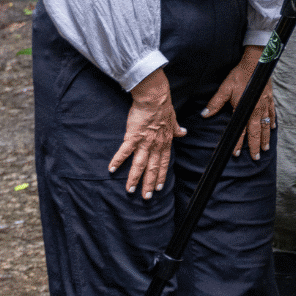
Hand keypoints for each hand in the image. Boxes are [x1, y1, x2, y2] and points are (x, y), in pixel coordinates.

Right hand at [110, 68, 185, 197]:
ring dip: (135, 178)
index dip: (162, 176)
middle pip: (153, 168)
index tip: (160, 188)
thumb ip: (177, 128)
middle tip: (146, 197)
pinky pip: (125, 151)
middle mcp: (156, 145)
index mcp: (165, 142)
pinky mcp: (133, 136)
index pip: (164, 163)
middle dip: (149, 184)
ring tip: (130, 190)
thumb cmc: (163, 107)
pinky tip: (111, 170)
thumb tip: (184, 132)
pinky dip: (118, 160)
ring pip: (140, 164)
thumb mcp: (174, 120)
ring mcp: (144, 142)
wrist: (154, 98)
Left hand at [205, 45, 275, 158]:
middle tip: (255, 157)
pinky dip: (271, 123)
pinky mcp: (269, 99)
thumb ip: (215, 103)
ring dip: (264, 138)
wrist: (256, 63)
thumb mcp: (225, 89)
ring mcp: (264, 105)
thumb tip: (205, 114)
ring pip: (265, 126)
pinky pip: (271, 114)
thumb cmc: (240, 75)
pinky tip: (272, 128)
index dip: (238, 143)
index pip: (241, 131)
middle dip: (255, 146)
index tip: (236, 153)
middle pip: (256, 132)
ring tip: (265, 149)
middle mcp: (256, 110)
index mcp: (245, 110)